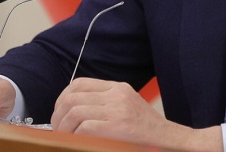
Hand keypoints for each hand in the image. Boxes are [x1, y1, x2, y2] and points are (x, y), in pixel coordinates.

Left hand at [51, 78, 221, 151]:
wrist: (169, 139)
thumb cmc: (146, 129)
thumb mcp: (126, 106)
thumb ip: (105, 102)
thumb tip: (73, 109)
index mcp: (118, 87)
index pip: (79, 83)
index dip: (62, 97)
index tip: (59, 112)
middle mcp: (117, 95)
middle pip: (73, 97)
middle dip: (58, 114)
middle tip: (56, 128)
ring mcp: (118, 110)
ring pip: (75, 111)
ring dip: (63, 127)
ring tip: (64, 137)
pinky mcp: (118, 127)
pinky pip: (85, 127)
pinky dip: (75, 135)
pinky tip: (76, 142)